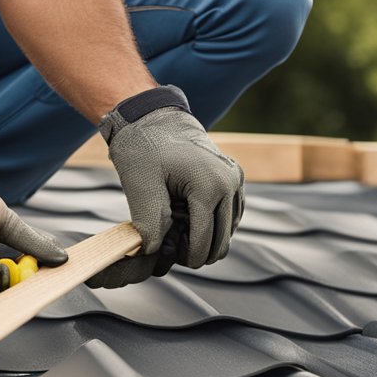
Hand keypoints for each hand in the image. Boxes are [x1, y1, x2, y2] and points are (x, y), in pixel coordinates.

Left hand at [88, 88, 245, 289]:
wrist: (154, 119)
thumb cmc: (144, 149)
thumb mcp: (140, 187)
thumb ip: (148, 224)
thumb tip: (153, 253)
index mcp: (209, 185)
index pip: (205, 242)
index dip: (185, 257)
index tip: (165, 257)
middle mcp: (230, 183)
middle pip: (221, 243)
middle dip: (196, 252)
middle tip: (170, 245)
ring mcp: (236, 180)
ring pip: (228, 233)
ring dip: (205, 238)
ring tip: (177, 226)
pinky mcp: (236, 179)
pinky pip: (231, 218)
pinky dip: (213, 225)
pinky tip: (189, 216)